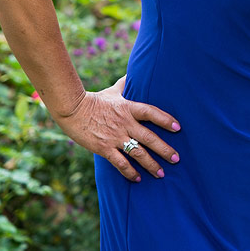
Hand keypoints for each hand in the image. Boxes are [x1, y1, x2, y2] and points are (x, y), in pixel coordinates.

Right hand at [52, 76, 181, 181]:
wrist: (71, 109)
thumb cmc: (94, 99)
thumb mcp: (113, 90)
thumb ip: (126, 84)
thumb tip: (134, 72)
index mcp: (128, 108)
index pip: (152, 113)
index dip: (166, 120)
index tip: (178, 128)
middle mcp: (125, 123)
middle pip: (150, 137)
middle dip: (165, 149)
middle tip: (176, 159)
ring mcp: (115, 137)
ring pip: (138, 153)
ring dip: (151, 164)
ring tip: (161, 173)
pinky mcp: (104, 148)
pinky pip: (120, 163)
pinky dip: (130, 172)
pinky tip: (138, 178)